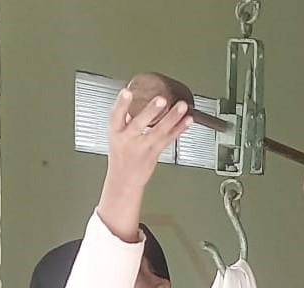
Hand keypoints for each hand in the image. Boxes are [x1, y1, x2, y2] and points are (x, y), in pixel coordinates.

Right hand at [97, 90, 191, 240]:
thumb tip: (136, 99)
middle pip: (139, 123)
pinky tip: (187, 121)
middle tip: (161, 99)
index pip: (116, 115)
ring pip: (159, 131)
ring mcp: (143, 147)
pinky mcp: (154, 153)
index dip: (121, 104)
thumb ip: (126, 118)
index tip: (127, 92)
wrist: (124, 180)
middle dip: (151, 111)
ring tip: (182, 106)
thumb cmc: (121, 156)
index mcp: (116, 132)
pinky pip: (169, 139)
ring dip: (172, 118)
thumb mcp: (116, 135)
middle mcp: (128, 139)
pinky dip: (179, 129)